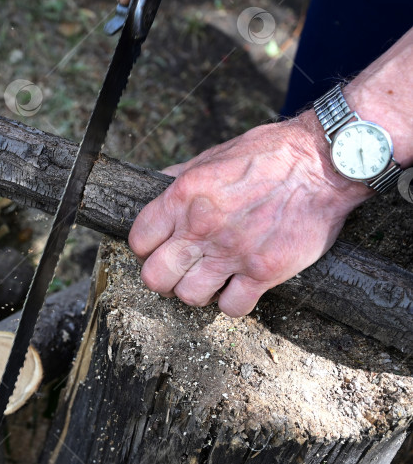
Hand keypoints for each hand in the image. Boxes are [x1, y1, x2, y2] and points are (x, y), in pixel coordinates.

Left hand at [128, 110, 373, 316]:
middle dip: (163, 278)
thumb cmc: (269, 155)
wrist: (324, 163)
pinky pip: (231, 308)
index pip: (140, 240)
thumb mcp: (212, 157)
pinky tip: (239, 288)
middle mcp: (203, 227)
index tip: (159, 248)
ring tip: (209, 280)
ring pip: (188, 296)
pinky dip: (232, 303)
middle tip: (178, 271)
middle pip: (155, 276)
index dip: (146, 248)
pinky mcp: (264, 272)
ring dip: (195, 292)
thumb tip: (156, 189)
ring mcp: (232, 252)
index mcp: (184, 196)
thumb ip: (180, 178)